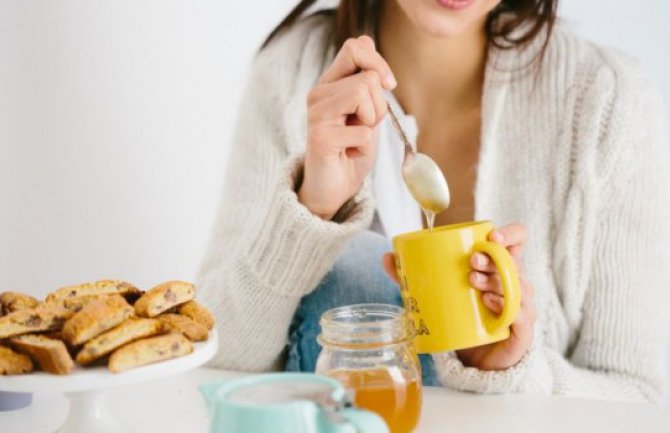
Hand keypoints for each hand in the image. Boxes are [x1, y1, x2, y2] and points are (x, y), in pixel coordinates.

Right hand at [298, 36, 396, 219]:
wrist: (332, 188)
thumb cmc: (349, 150)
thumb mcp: (364, 110)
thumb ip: (365, 79)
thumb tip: (366, 39)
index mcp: (329, 84)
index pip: (354, 47)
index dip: (378, 63)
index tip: (387, 85)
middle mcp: (318, 95)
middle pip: (368, 77)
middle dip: (379, 105)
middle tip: (364, 126)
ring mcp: (317, 115)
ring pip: (364, 94)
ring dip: (372, 122)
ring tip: (356, 138)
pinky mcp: (320, 138)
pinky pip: (363, 131)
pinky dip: (364, 147)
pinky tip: (349, 154)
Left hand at [382, 223, 535, 370]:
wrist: (479, 358)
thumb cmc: (464, 316)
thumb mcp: (440, 293)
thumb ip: (413, 276)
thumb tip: (386, 257)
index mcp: (500, 266)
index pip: (517, 240)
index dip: (509, 233)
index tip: (490, 237)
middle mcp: (515, 282)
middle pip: (512, 261)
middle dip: (491, 259)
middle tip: (470, 262)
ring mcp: (521, 304)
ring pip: (516, 285)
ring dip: (495, 281)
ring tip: (473, 283)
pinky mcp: (522, 328)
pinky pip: (521, 313)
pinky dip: (505, 306)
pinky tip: (489, 303)